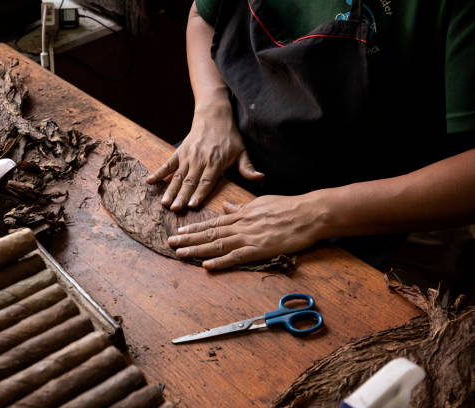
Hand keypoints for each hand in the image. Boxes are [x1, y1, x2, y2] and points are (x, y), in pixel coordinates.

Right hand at [146, 104, 263, 210]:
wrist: (214, 115)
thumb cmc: (230, 136)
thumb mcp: (242, 151)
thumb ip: (248, 168)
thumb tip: (261, 178)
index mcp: (216, 162)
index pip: (207, 181)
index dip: (199, 193)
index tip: (192, 205)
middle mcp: (200, 160)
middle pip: (190, 181)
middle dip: (182, 197)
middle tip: (175, 209)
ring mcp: (188, 156)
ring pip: (178, 176)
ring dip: (170, 190)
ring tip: (164, 203)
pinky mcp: (180, 151)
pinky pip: (168, 164)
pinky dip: (159, 173)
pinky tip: (150, 182)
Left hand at [167, 195, 326, 269]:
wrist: (309, 213)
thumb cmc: (288, 206)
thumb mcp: (260, 202)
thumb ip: (242, 207)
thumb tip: (227, 206)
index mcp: (242, 214)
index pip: (213, 222)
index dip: (194, 227)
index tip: (179, 230)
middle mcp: (241, 225)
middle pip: (209, 232)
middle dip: (188, 238)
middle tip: (170, 243)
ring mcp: (249, 237)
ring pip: (217, 243)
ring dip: (197, 249)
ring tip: (180, 253)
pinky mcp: (260, 249)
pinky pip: (236, 256)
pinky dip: (220, 261)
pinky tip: (206, 265)